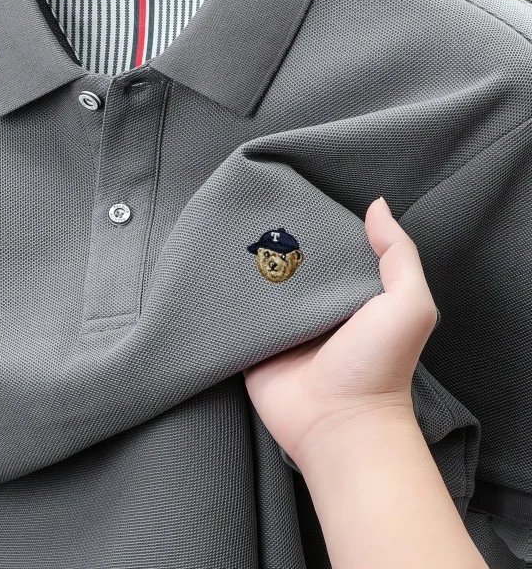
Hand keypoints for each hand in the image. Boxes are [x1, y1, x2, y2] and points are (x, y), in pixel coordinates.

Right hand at [243, 197, 438, 471]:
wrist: (338, 424)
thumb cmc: (379, 366)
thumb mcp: (409, 304)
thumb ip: (398, 254)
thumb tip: (376, 204)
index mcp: (349, 293)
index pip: (328, 248)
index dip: (314, 223)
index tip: (291, 194)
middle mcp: (314, 307)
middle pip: (289, 263)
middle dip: (273, 240)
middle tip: (250, 209)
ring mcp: (281, 326)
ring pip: (259, 285)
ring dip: (244, 265)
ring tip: (222, 231)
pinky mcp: (252, 344)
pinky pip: (234, 315)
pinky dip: (224, 296)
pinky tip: (209, 268)